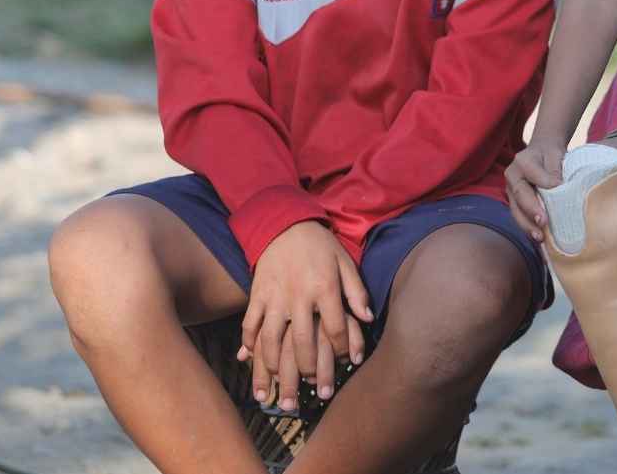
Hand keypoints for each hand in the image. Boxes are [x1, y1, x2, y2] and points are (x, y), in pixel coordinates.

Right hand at [240, 221, 369, 411]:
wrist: (284, 222)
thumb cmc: (320, 245)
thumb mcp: (345, 262)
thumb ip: (357, 292)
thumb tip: (368, 319)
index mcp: (324, 287)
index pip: (334, 327)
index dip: (341, 349)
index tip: (345, 364)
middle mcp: (297, 296)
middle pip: (300, 342)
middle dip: (306, 372)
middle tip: (311, 394)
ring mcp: (274, 297)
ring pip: (270, 340)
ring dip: (272, 369)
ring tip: (274, 392)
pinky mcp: (256, 294)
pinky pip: (250, 324)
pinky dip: (249, 345)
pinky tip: (250, 362)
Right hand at [505, 141, 565, 244]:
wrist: (541, 151)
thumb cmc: (550, 154)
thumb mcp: (555, 155)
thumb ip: (555, 169)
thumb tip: (558, 186)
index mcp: (523, 161)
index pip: (533, 174)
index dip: (545, 184)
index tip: (559, 190)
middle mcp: (512, 176)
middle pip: (520, 196)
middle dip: (531, 211)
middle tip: (543, 222)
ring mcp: (511, 190)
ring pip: (516, 210)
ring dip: (527, 225)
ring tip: (539, 238)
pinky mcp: (515, 202)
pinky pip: (519, 216)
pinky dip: (528, 228)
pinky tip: (538, 239)